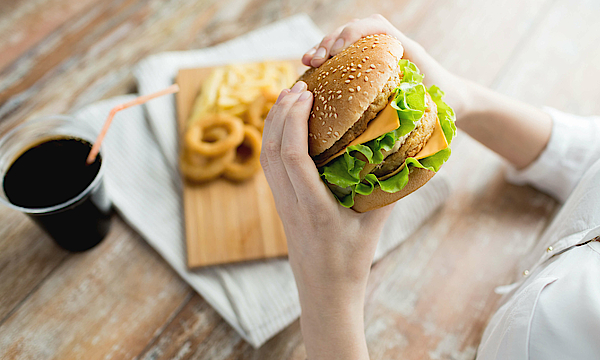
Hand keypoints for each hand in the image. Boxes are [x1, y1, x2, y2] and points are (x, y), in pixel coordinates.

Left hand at [261, 80, 393, 359]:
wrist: (324, 292)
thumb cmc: (352, 261)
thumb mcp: (375, 224)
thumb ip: (387, 188)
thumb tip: (404, 151)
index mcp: (315, 209)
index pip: (295, 158)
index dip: (295, 122)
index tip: (306, 94)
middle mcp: (291, 204)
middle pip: (273, 152)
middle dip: (281, 113)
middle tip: (298, 85)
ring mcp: (281, 205)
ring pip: (267, 158)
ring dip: (272, 124)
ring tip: (288, 97)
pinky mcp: (280, 205)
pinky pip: (270, 167)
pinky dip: (273, 140)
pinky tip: (284, 126)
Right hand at [302, 14, 469, 117]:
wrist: (452, 99)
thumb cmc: (444, 100)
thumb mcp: (433, 97)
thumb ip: (414, 98)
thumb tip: (386, 112)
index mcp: (402, 46)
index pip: (375, 26)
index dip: (353, 33)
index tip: (339, 51)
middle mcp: (386, 45)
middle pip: (352, 31)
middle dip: (330, 42)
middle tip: (316, 60)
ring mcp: (373, 54)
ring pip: (342, 43)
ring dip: (322, 50)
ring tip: (307, 63)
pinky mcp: (364, 66)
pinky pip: (341, 59)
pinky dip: (325, 65)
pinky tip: (310, 74)